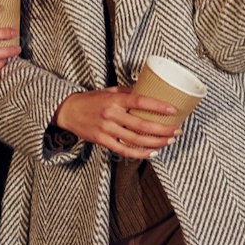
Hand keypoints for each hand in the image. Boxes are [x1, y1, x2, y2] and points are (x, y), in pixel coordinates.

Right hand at [55, 87, 180, 160]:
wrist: (68, 111)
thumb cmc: (91, 100)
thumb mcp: (109, 90)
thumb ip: (127, 92)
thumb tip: (149, 92)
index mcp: (114, 99)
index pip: (139, 102)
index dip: (158, 106)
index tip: (173, 110)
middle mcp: (111, 114)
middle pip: (141, 125)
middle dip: (163, 130)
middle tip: (177, 130)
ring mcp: (106, 129)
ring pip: (135, 140)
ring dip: (155, 142)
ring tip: (169, 141)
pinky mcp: (101, 141)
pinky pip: (124, 150)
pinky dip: (139, 153)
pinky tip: (151, 152)